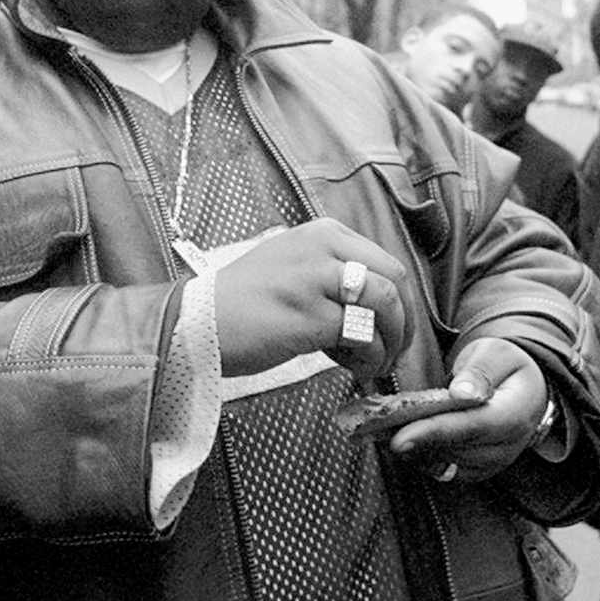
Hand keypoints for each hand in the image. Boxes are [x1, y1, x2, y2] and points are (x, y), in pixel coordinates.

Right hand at [214, 218, 408, 381]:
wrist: (196, 323)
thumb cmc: (242, 304)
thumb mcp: (293, 266)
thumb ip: (334, 275)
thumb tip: (377, 307)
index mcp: (322, 233)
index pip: (385, 262)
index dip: (399, 301)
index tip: (393, 328)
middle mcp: (323, 247)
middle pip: (394, 279)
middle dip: (404, 321)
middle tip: (395, 350)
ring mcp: (317, 279)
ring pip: (385, 305)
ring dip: (390, 342)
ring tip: (374, 364)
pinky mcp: (311, 315)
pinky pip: (363, 336)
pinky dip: (368, 357)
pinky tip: (351, 367)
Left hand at [388, 337, 550, 482]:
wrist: (522, 391)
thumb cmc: (505, 367)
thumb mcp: (495, 354)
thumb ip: (480, 371)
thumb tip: (462, 393)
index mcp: (516, 412)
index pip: (473, 427)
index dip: (435, 433)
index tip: (400, 438)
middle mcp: (508, 445)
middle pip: (455, 449)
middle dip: (415, 439)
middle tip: (378, 425)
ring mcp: (494, 462)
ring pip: (446, 462)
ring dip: (415, 448)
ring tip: (388, 427)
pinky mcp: (478, 470)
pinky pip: (444, 470)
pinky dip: (422, 456)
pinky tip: (407, 437)